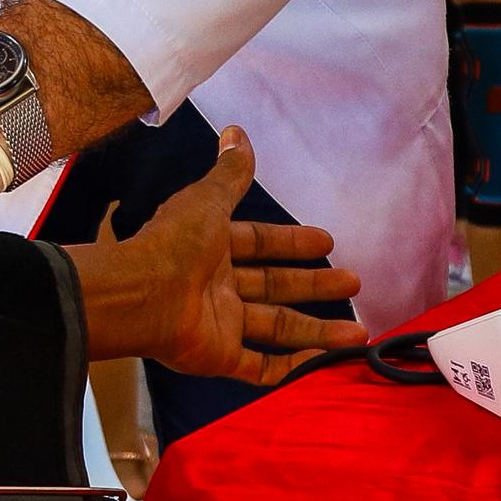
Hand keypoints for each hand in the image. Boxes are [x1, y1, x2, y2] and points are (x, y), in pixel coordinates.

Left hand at [77, 128, 365, 387]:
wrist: (142, 295)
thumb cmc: (175, 243)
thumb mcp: (207, 201)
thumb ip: (229, 174)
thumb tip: (236, 131)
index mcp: (212, 247)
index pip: (260, 243)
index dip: (292, 242)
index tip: (327, 241)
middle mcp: (218, 286)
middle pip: (275, 286)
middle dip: (314, 285)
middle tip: (354, 282)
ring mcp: (220, 323)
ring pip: (277, 327)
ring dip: (317, 331)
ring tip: (359, 333)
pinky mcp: (219, 357)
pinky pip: (260, 368)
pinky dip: (290, 370)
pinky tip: (322, 365)